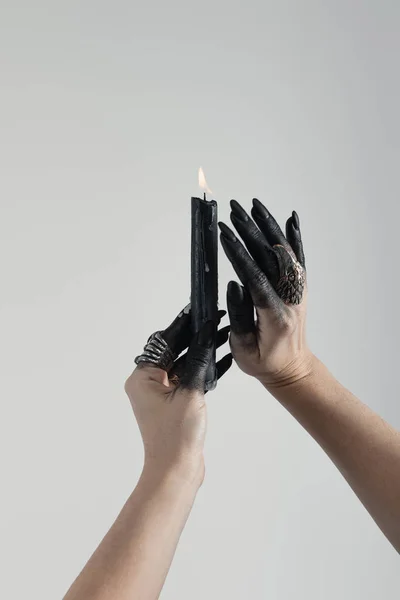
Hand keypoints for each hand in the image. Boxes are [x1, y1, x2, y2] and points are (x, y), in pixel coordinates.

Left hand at [125, 309, 231, 486]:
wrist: (177, 471)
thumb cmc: (177, 436)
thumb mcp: (190, 392)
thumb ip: (198, 361)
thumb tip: (205, 333)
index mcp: (142, 378)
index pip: (164, 343)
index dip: (183, 326)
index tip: (198, 310)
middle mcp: (147, 384)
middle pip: (172, 352)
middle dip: (194, 337)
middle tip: (214, 320)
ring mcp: (159, 395)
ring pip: (182, 365)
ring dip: (201, 353)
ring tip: (221, 335)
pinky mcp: (173, 404)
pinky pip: (187, 379)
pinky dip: (202, 370)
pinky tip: (221, 359)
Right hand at [219, 198, 312, 388]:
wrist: (292, 368)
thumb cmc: (264, 362)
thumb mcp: (243, 349)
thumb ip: (239, 317)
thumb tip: (234, 284)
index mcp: (275, 315)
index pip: (255, 278)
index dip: (239, 254)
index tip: (224, 234)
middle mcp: (290, 298)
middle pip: (270, 258)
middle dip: (250, 231)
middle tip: (233, 211)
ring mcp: (298, 291)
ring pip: (284, 252)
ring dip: (268, 227)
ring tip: (253, 205)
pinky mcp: (299, 288)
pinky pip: (298, 258)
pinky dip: (295, 237)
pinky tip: (290, 219)